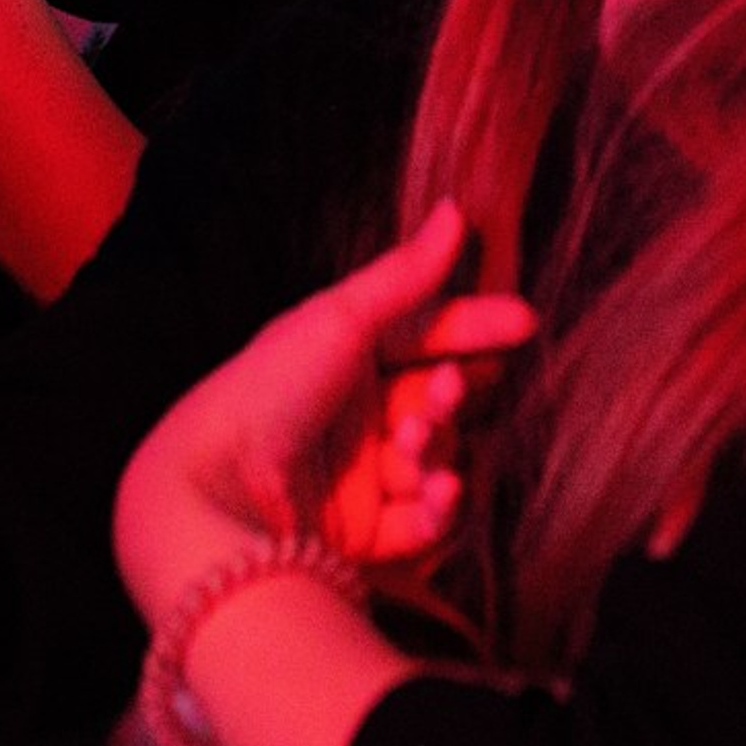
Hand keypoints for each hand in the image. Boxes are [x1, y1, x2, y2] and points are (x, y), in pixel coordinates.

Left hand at [115, 200, 533, 627]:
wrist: (220, 487)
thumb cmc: (276, 385)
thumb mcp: (343, 317)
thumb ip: (408, 275)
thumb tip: (457, 208)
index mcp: (342, 356)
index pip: (423, 335)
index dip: (472, 327)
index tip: (526, 321)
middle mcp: (353, 415)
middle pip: (434, 400)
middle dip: (450, 394)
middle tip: (443, 392)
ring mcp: (359, 477)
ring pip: (435, 459)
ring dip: (438, 448)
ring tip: (415, 442)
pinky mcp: (364, 536)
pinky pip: (423, 520)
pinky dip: (438, 506)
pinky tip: (436, 491)